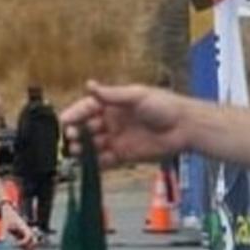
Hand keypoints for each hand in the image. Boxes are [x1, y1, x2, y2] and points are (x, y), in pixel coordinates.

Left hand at [0, 204, 35, 249]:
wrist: (7, 211)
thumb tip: (1, 240)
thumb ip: (3, 231)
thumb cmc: (6, 216)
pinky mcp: (21, 236)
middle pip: (33, 242)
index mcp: (24, 227)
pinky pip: (25, 246)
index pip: (28, 236)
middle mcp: (26, 231)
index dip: (23, 241)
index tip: (15, 244)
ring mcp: (24, 234)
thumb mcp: (4, 223)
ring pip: (30, 245)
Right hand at [60, 81, 187, 167]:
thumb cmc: (165, 106)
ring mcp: (116, 140)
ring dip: (82, 149)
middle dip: (76, 133)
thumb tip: (89, 85)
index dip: (75, 114)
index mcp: (113, 104)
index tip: (64, 121)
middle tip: (70, 138)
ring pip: (92, 146)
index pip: (87, 109)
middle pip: (86, 129)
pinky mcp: (124, 156)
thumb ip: (112, 94)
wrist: (185, 128)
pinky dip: (95, 164)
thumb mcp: (137, 95)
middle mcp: (112, 122)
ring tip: (76, 152)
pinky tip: (87, 164)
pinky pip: (104, 161)